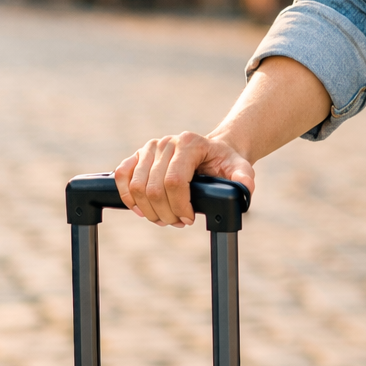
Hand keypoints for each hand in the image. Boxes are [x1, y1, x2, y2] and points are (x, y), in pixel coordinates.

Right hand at [115, 131, 254, 227]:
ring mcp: (149, 148)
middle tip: (178, 222)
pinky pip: (121, 175)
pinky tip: (141, 210)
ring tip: (165, 218)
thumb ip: (244, 178)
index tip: (189, 219)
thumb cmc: (225, 162)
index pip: (174, 181)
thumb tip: (244, 188)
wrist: (214, 151)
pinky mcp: (137, 156)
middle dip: (165, 213)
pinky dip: (127, 197)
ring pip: (136, 186)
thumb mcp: (240, 168)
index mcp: (189, 143)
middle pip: (154, 188)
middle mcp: (166, 143)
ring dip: (148, 210)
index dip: (179, 206)